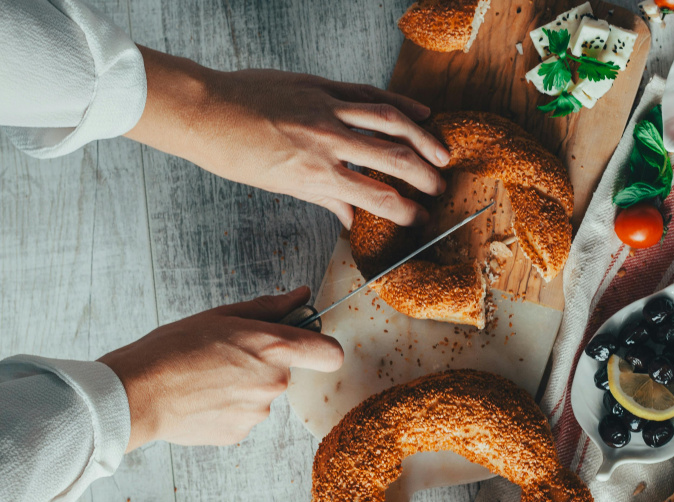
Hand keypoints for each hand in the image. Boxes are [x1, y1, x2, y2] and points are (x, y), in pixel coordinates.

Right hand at [98, 287, 342, 451]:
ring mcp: (258, 412)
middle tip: (227, 354)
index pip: (330, 353)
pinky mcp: (240, 433)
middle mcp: (274, 382)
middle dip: (265, 362)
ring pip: (263, 393)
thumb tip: (301, 295)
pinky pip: (245, 414)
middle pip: (287, 371)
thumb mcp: (222, 315)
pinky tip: (203, 397)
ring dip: (245, 385)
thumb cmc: (174, 348)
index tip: (306, 342)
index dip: (321, 346)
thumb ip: (270, 307)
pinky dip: (229, 406)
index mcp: (274, 348)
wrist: (137, 393)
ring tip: (208, 377)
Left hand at [125, 46, 449, 228]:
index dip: (405, 211)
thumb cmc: (235, 152)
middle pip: (394, 158)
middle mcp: (329, 141)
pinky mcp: (322, 86)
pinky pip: (369, 93)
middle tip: (440, 188)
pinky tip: (419, 111)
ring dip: (423, 138)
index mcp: (317, 174)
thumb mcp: (279, 185)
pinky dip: (398, 102)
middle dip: (424, 176)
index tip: (417, 218)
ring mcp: (328, 109)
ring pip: (391, 120)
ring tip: (443, 153)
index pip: (376, 197)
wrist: (206, 110)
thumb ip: (323, 198)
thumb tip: (350, 216)